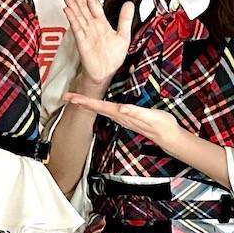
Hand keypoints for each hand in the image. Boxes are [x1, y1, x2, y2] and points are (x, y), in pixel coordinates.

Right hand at [58, 0, 133, 90]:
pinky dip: (72, 18)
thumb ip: (125, 19)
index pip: (93, 2)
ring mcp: (85, 33)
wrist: (105, 73)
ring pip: (77, 13)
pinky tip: (68, 9)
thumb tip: (129, 3)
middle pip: (82, 5)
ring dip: (70, 1)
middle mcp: (91, 26)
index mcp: (101, 23)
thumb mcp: (124, 35)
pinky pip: (77, 27)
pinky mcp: (82, 42)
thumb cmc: (111, 58)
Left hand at [63, 93, 183, 146]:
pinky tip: (96, 105)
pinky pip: (107, 110)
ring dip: (87, 104)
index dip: (85, 101)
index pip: (99, 106)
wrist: (168, 136)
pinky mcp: (126, 117)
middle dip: (80, 102)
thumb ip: (135, 112)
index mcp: (120, 114)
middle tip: (66, 96)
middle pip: (95, 108)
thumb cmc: (160, 124)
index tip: (71, 97)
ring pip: (99, 110)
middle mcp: (118, 116)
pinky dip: (98, 106)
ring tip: (76, 99)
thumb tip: (120, 108)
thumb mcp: (150, 116)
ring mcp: (121, 118)